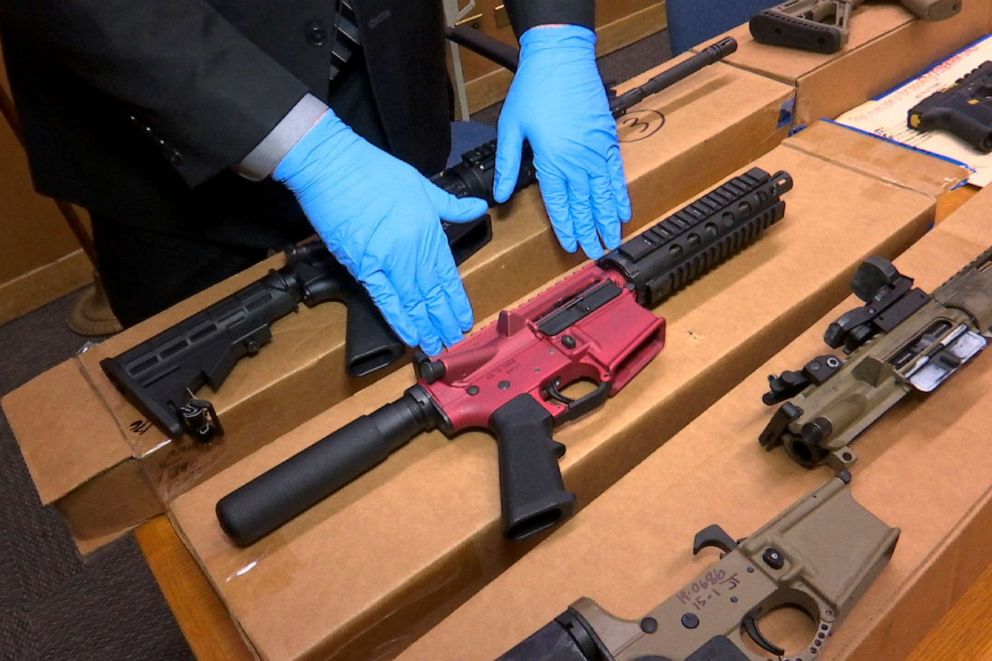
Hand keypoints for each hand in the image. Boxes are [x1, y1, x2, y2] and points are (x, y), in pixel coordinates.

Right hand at [274, 111, 487, 355]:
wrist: (333, 166)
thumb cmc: (373, 170)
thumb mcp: (421, 184)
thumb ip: (451, 204)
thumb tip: (478, 208)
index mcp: (429, 229)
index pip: (447, 274)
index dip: (456, 300)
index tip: (464, 319)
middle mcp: (412, 248)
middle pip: (432, 292)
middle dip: (443, 319)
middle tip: (453, 341)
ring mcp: (387, 259)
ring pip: (413, 300)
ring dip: (425, 325)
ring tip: (435, 345)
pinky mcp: (362, 265)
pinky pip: (384, 298)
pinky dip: (398, 319)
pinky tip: (410, 334)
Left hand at [495, 25, 631, 259]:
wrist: (562, 58)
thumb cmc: (534, 89)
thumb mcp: (511, 127)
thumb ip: (507, 164)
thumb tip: (499, 194)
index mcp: (552, 160)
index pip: (559, 203)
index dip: (565, 227)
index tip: (570, 246)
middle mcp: (577, 160)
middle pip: (585, 204)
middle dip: (590, 231)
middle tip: (596, 253)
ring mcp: (596, 150)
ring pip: (604, 194)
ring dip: (608, 219)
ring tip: (613, 240)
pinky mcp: (608, 139)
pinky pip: (616, 174)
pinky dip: (620, 194)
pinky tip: (623, 210)